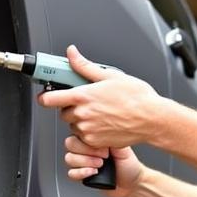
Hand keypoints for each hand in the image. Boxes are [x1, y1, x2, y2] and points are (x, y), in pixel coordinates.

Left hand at [37, 45, 165, 149]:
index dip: (45, 97)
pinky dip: (90, 131)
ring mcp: (88, 130)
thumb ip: (84, 67)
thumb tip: (72, 54)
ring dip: (82, 120)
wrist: (152, 119)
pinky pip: (84, 137)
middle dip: (72, 107)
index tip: (45, 96)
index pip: (50, 99)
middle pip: (63, 112)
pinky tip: (105, 123)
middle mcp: (83, 115)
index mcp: (83, 96)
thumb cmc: (136, 97)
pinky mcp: (95, 142)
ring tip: (101, 112)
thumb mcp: (110, 75)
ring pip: (74, 125)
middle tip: (88, 101)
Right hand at [65, 135, 143, 196]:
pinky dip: (81, 173)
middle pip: (69, 144)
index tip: (104, 148)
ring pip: (69, 158)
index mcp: (94, 138)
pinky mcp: (81, 176)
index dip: (89, 140)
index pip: (79, 132)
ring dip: (85, 162)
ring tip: (100, 165)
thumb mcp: (123, 147)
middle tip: (103, 157)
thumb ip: (109, 137)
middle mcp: (86, 149)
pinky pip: (71, 173)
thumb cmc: (128, 165)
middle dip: (86, 151)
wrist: (131, 184)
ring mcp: (82, 162)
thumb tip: (100, 130)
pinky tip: (93, 173)